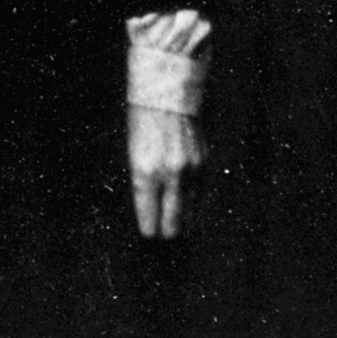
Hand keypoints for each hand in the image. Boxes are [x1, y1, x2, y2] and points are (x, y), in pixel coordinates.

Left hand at [127, 103, 202, 238]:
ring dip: (184, 224)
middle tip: (164, 239)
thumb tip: (152, 210)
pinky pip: (200, 197)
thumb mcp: (133, 155)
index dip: (149, 230)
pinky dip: (195, 207)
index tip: (149, 236)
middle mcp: (169, 175)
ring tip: (178, 231)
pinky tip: (191, 212)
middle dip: (168, 234)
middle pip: (173, 223)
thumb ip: (143, 184)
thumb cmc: (143, 125)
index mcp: (145, 173)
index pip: (149, 217)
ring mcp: (190, 172)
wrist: (168, 97)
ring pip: (190, 214)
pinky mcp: (204, 166)